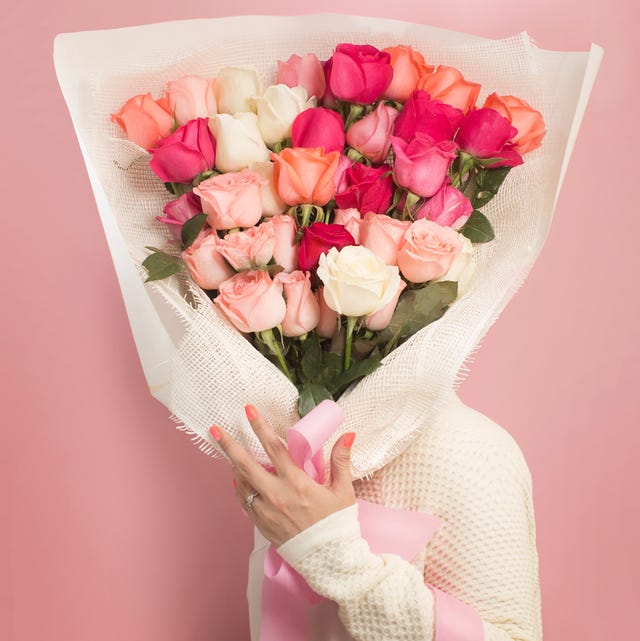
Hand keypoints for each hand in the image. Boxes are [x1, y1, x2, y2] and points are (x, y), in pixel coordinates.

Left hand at [210, 405, 355, 547]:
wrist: (329, 560)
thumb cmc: (337, 524)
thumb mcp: (343, 491)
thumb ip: (341, 461)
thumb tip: (348, 435)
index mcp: (297, 483)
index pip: (274, 449)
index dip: (260, 428)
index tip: (249, 411)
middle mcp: (277, 496)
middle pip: (246, 465)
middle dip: (229, 445)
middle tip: (215, 430)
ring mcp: (266, 512)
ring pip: (242, 484)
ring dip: (234, 466)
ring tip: (229, 453)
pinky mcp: (262, 525)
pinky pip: (244, 502)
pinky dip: (240, 488)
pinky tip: (239, 480)